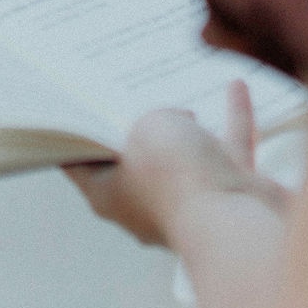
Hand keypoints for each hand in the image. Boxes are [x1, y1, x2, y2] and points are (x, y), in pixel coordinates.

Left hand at [65, 81, 287, 246]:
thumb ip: (155, 119)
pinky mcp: (228, 196)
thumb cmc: (176, 176)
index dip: (75, 136)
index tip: (72, 112)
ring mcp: (187, 204)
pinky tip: (235, 86)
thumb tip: (180, 125)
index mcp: (108, 196)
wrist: (234, 220)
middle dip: (136, 132)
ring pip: (186, 159)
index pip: (80, 163)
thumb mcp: (149, 125)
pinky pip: (229, 150)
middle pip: (136, 162)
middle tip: (129, 101)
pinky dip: (233, 118)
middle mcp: (143, 205)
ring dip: (188, 129)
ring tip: (185, 103)